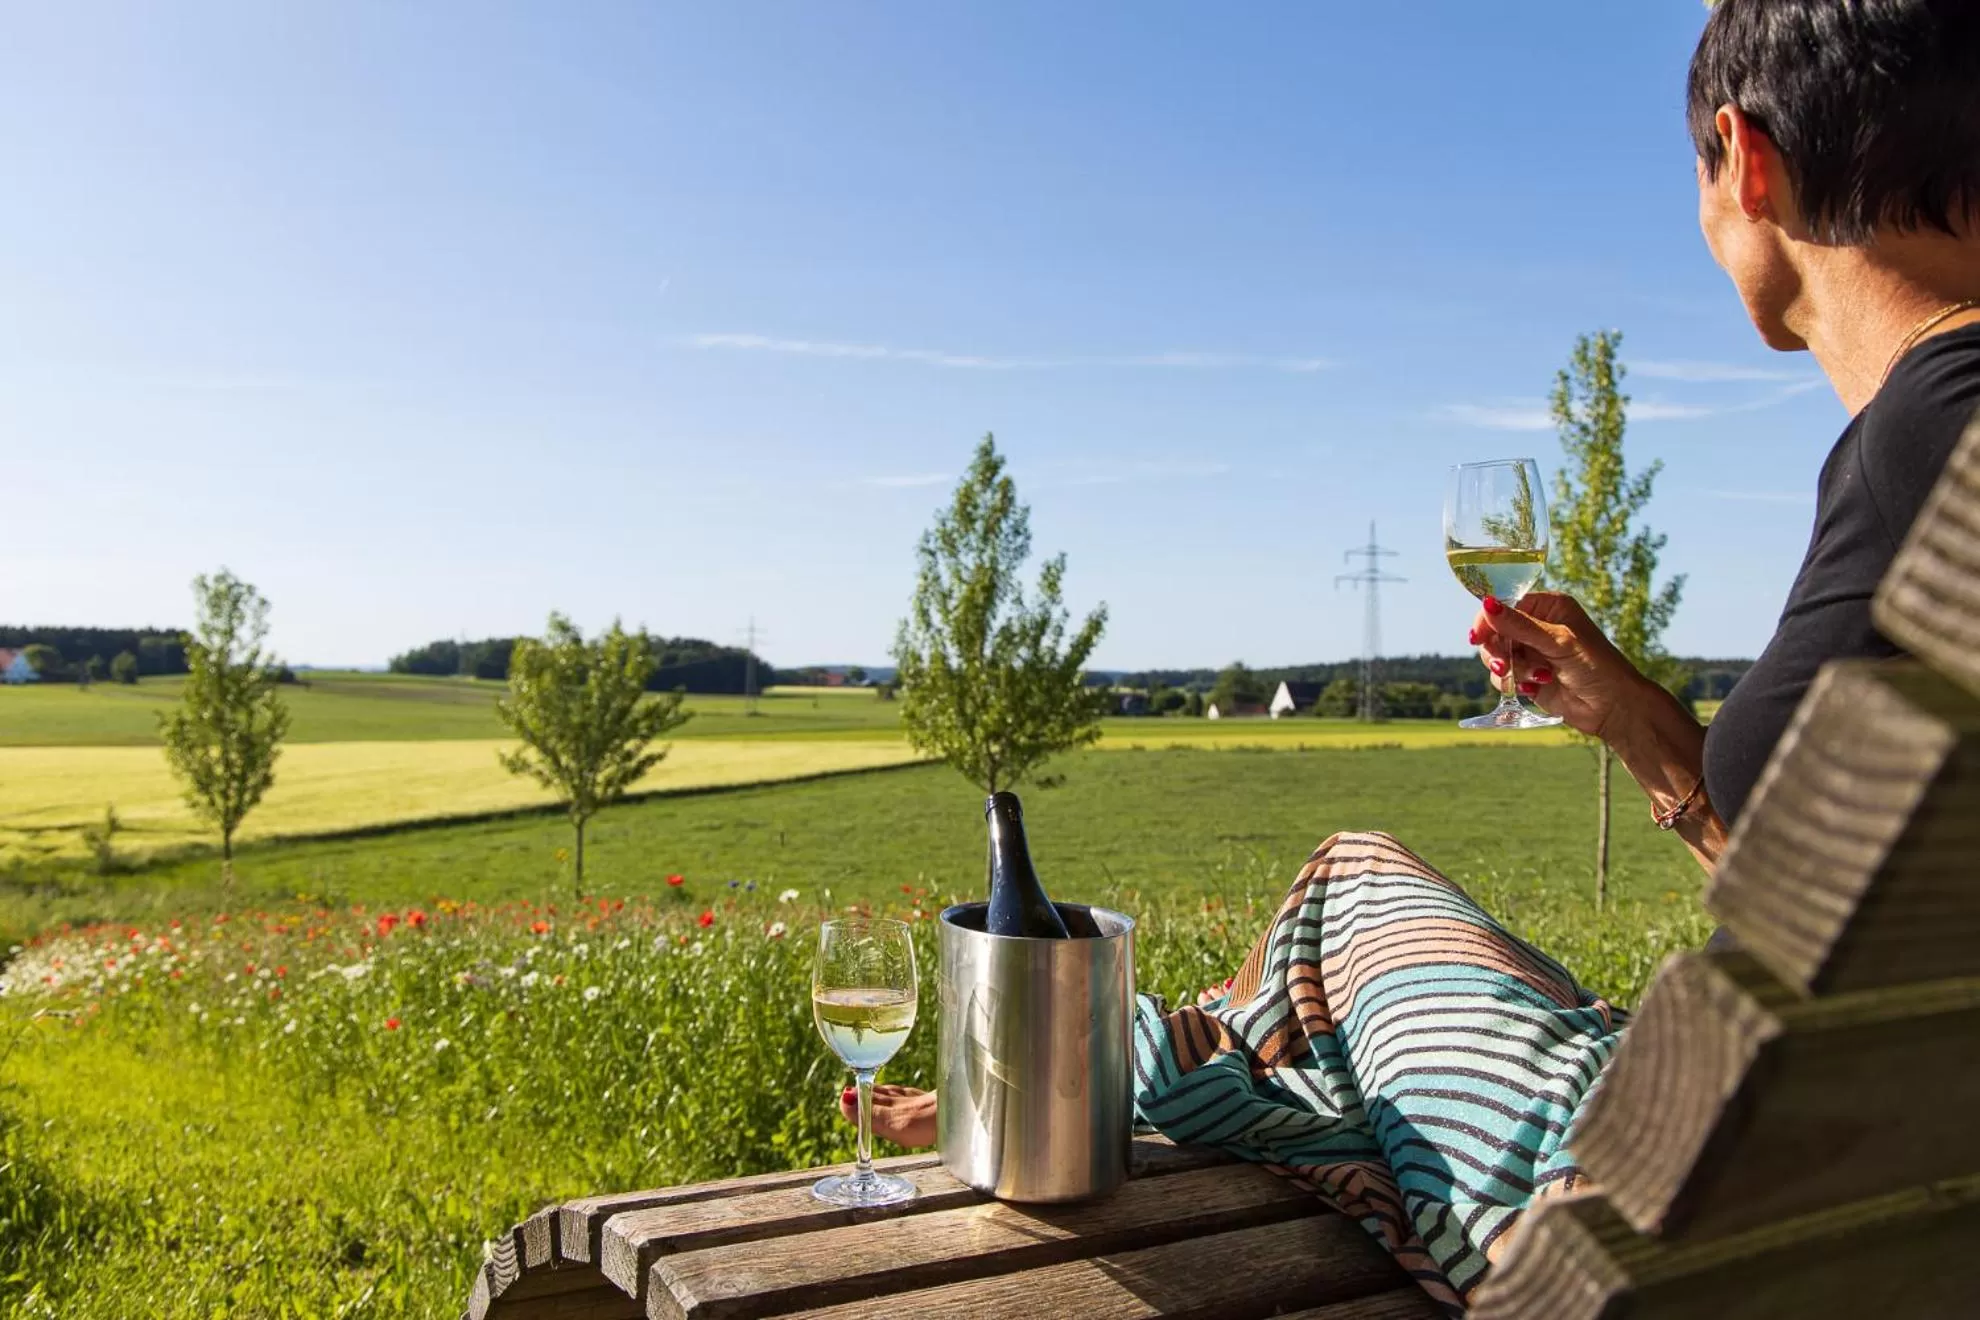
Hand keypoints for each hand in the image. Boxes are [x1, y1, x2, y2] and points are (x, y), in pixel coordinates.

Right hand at [1468, 592, 1649, 739]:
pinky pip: (1502, 677)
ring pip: (1496, 656)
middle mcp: (1536, 626)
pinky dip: (1514, 684)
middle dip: (1499, 651)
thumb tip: (1486, 604)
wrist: (1612, 707)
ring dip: (1510, 670)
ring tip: (1533, 680)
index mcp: (1547, 607)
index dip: (1489, 620)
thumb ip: (1520, 625)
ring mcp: (1530, 652)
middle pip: (1495, 632)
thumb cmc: (1597, 666)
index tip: (1477, 637)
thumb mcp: (1558, 642)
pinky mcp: (1526, 676)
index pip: (1505, 605)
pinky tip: (1535, 688)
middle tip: (1505, 667)